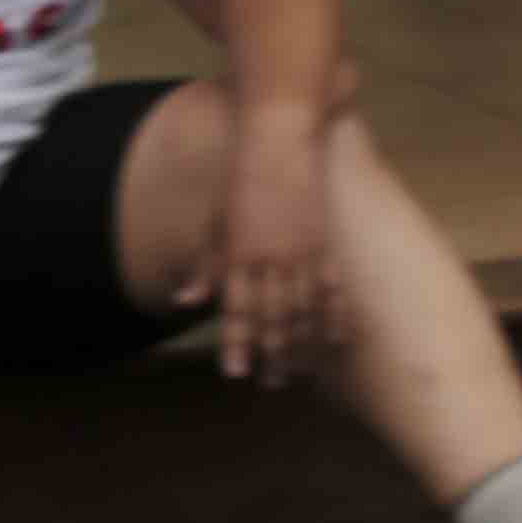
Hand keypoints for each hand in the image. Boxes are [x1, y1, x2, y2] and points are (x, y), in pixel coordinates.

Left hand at [186, 116, 347, 387]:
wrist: (279, 140)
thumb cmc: (240, 178)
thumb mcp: (214, 221)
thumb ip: (204, 265)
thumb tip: (185, 301)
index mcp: (237, 254)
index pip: (237, 310)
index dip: (237, 344)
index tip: (236, 373)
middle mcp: (270, 258)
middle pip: (272, 317)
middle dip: (271, 354)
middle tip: (271, 382)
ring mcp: (301, 251)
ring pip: (302, 309)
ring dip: (301, 343)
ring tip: (299, 370)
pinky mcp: (324, 242)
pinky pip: (332, 288)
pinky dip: (334, 315)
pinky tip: (336, 338)